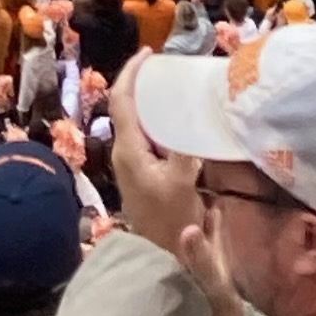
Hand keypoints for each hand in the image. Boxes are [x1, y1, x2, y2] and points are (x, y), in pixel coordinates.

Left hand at [107, 50, 210, 257]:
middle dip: (142, 84)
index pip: (121, 99)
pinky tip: (181, 126)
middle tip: (167, 70)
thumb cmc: (170, 221)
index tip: (149, 53)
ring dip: (152, 105)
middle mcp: (126, 153)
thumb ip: (187, 150)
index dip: (131, 72)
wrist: (163, 262)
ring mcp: (134, 166)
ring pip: (139, 124)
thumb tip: (194, 118)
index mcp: (128, 148)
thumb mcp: (182, 182)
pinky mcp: (145, 177)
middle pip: (127, 108)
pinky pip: (149, 139)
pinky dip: (161, 124)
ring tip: (175, 90)